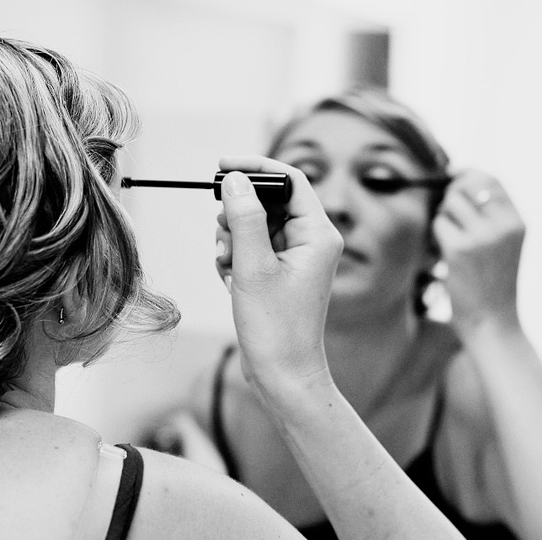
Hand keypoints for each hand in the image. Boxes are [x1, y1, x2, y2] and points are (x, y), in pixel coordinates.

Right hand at [214, 156, 342, 397]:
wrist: (283, 375)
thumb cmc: (276, 328)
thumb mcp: (253, 267)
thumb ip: (244, 218)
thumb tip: (236, 180)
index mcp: (318, 234)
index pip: (290, 179)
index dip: (256, 167)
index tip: (223, 165)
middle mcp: (312, 241)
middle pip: (269, 201)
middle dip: (237, 215)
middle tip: (223, 237)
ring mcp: (297, 257)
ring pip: (256, 225)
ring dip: (232, 239)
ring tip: (228, 267)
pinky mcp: (281, 272)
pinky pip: (253, 247)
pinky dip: (235, 257)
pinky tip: (231, 281)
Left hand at [433, 169, 524, 332]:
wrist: (494, 323)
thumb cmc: (493, 285)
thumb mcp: (503, 245)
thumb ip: (489, 216)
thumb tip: (458, 182)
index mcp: (517, 222)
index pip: (491, 180)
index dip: (468, 173)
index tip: (452, 175)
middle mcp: (503, 225)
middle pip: (465, 187)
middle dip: (448, 195)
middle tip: (445, 213)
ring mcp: (482, 237)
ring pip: (447, 205)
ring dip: (441, 219)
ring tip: (450, 242)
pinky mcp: (460, 250)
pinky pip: (437, 225)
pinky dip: (435, 237)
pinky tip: (445, 256)